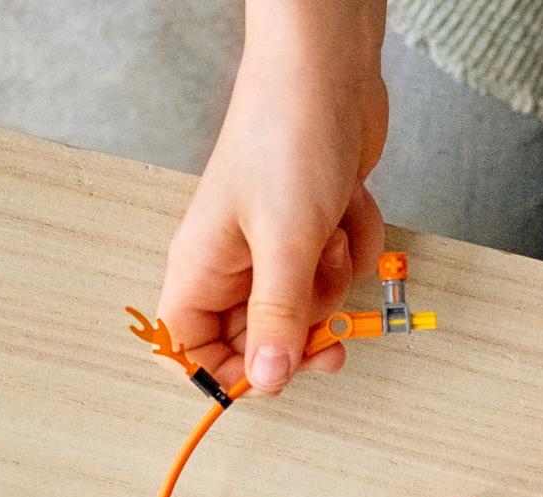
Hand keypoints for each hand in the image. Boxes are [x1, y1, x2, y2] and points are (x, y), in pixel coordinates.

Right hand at [159, 1, 388, 396]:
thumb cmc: (287, 136)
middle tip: (330, 339)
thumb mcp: (285, 243)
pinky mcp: (316, 228)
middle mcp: (233, 261)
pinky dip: (356, 244)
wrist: (330, 68)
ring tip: (332, 235)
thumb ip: (277, 319)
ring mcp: (276, 244)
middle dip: (301, 335)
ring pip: (308, 306)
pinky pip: (340, 268)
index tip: (268, 381)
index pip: (186, 347)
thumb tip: (266, 382)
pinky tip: (350, 206)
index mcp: (201, 266)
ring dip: (334, 282)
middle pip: (257, 338)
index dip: (223, 375)